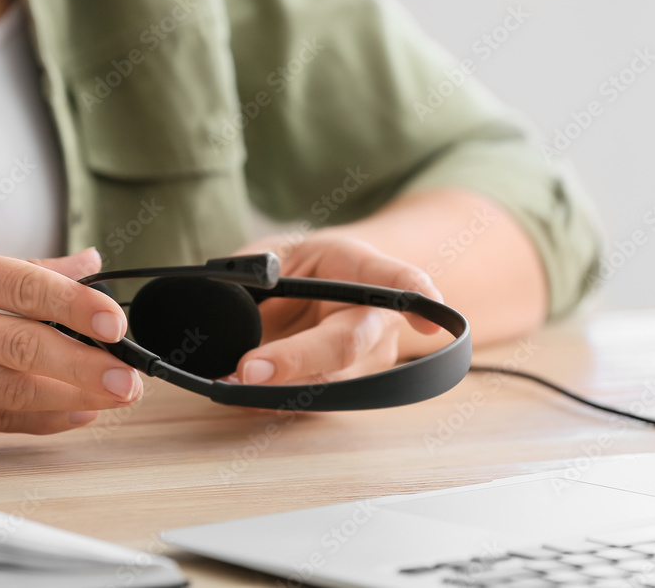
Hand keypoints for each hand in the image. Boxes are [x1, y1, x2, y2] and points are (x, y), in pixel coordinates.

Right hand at [0, 241, 140, 433]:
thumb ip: (19, 266)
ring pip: (11, 392)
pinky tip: (73, 416)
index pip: (23, 288)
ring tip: (113, 398)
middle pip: (23, 349)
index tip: (116, 322)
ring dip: (71, 400)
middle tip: (129, 378)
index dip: (76, 307)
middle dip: (85, 368)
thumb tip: (86, 267)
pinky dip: (37, 420)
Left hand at [231, 232, 444, 385]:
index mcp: (366, 272)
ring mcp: (367, 362)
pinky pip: (309, 402)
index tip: (429, 317)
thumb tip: (225, 294)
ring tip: (226, 384)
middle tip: (248, 369)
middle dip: (296, 360)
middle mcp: (378, 322)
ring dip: (274, 390)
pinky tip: (237, 395)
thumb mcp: (280, 252)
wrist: (328, 294)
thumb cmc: (307, 269)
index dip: (417, 296)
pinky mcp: (345, 391)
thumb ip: (253, 268)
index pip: (400, 280)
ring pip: (324, 384)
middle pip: (346, 345)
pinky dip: (269, 402)